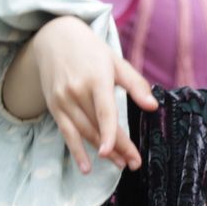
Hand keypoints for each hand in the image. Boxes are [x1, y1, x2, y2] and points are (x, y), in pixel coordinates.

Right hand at [28, 16, 157, 172]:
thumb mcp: (116, 61)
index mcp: (96, 78)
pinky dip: (76, 152)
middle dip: (118, 148)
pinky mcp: (54, 107)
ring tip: (121, 165)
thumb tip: (153, 106)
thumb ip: (136, 85)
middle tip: (134, 164)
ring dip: (102, 153)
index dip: (113, 134)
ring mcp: (63, 100)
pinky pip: (66, 134)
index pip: (105, 112)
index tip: (122, 152)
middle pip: (98, 127)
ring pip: (84, 133)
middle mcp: (77, 91)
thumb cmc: (91, 51)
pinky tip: (86, 168)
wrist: (53, 38)